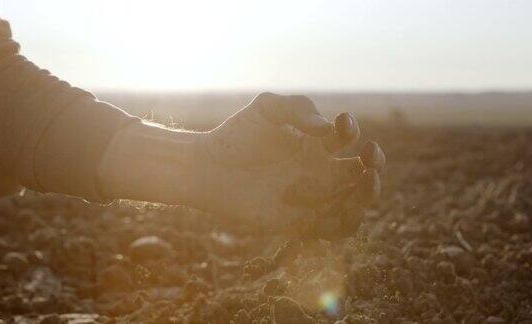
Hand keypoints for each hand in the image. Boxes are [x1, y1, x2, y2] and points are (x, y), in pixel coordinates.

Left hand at [99, 92, 384, 238]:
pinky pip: (334, 228)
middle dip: (375, 161)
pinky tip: (341, 206)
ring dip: (367, 192)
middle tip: (368, 156)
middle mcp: (317, 171)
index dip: (352, 130)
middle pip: (362, 171)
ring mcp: (311, 198)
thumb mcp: (267, 109)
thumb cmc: (235, 136)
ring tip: (361, 180)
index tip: (340, 126)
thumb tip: (327, 131)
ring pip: (355, 201)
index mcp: (313, 145)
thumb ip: (299, 108)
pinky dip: (347, 220)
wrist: (207, 168)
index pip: (348, 139)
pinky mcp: (300, 223)